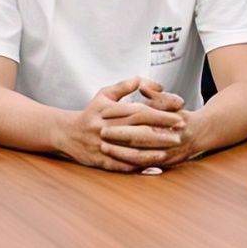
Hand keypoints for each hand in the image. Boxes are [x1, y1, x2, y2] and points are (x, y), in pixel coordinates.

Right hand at [56, 78, 183, 172]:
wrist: (66, 132)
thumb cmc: (90, 112)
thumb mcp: (104, 95)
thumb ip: (124, 86)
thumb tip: (144, 80)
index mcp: (109, 110)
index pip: (138, 111)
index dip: (159, 113)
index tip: (177, 113)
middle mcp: (106, 128)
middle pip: (137, 130)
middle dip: (160, 131)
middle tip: (180, 132)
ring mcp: (103, 146)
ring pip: (131, 150)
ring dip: (152, 151)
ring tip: (170, 150)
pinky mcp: (101, 161)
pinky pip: (122, 165)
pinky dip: (138, 167)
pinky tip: (153, 167)